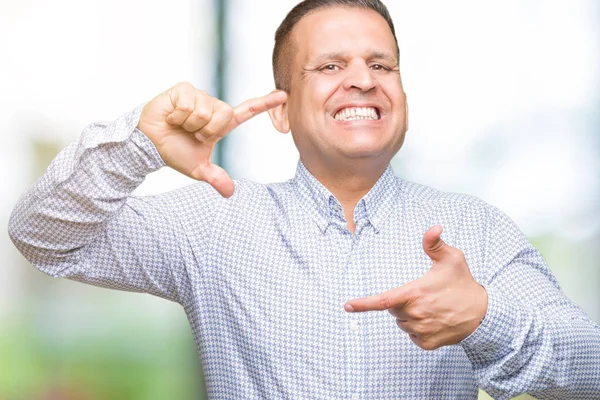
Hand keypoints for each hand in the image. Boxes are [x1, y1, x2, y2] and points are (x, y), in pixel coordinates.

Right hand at [137, 82, 286, 196]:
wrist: (149, 144)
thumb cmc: (174, 152)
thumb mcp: (197, 169)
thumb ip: (215, 177)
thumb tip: (229, 193)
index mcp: (220, 123)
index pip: (246, 112)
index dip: (265, 104)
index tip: (283, 96)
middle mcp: (212, 106)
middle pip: (224, 114)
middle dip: (206, 129)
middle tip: (192, 133)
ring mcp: (198, 96)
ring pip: (205, 110)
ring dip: (190, 123)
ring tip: (180, 124)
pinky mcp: (183, 89)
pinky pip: (189, 103)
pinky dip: (178, 115)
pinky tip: (171, 116)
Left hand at [344, 225, 487, 349]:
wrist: (483, 314)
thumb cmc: (463, 283)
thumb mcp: (452, 258)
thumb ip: (435, 244)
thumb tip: (433, 227)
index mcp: (415, 293)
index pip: (383, 301)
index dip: (363, 304)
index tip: (347, 306)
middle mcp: (416, 314)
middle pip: (393, 310)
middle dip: (401, 303)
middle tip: (422, 295)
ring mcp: (422, 331)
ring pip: (402, 324)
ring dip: (410, 317)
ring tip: (431, 308)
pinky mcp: (428, 344)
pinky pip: (413, 337)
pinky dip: (418, 330)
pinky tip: (434, 321)